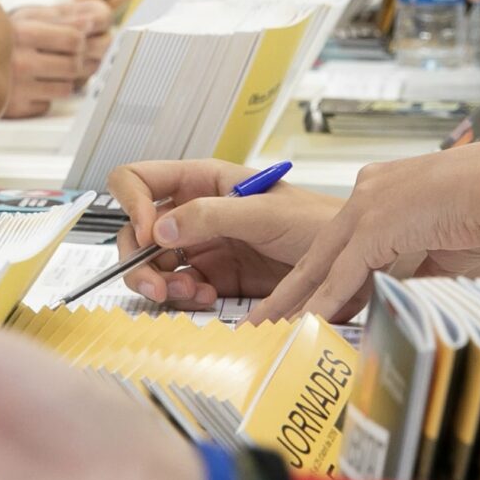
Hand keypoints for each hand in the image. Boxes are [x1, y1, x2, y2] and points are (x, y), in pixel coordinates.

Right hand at [2, 3, 101, 116]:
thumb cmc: (3, 39)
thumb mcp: (26, 19)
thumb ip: (60, 18)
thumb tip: (91, 24)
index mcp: (21, 33)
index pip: (73, 39)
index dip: (79, 41)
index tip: (74, 42)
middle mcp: (18, 61)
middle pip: (74, 65)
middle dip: (75, 62)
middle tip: (67, 58)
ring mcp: (15, 88)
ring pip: (66, 88)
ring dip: (62, 81)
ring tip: (47, 72)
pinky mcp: (14, 109)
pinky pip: (47, 105)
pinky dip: (43, 97)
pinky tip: (31, 87)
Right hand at [106, 159, 340, 308]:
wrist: (347, 262)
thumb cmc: (315, 221)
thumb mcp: (264, 213)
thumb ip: (212, 216)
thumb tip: (162, 228)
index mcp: (200, 181)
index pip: (139, 180)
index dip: (133, 205)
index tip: (151, 235)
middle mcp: (193, 211)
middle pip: (137, 229)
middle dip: (139, 259)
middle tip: (156, 286)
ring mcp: (202, 246)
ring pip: (154, 265)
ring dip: (162, 284)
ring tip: (191, 295)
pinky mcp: (214, 277)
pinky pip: (180, 290)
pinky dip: (185, 299)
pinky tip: (207, 298)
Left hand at [247, 141, 479, 323]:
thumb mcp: (446, 244)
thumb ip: (418, 263)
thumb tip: (406, 293)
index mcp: (387, 191)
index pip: (346, 244)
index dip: (324, 278)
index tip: (307, 304)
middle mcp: (369, 193)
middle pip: (320, 252)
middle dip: (292, 290)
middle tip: (264, 318)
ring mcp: (369, 207)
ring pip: (321, 264)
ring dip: (294, 301)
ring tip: (268, 328)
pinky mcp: (376, 226)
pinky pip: (343, 274)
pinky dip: (323, 303)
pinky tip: (304, 324)